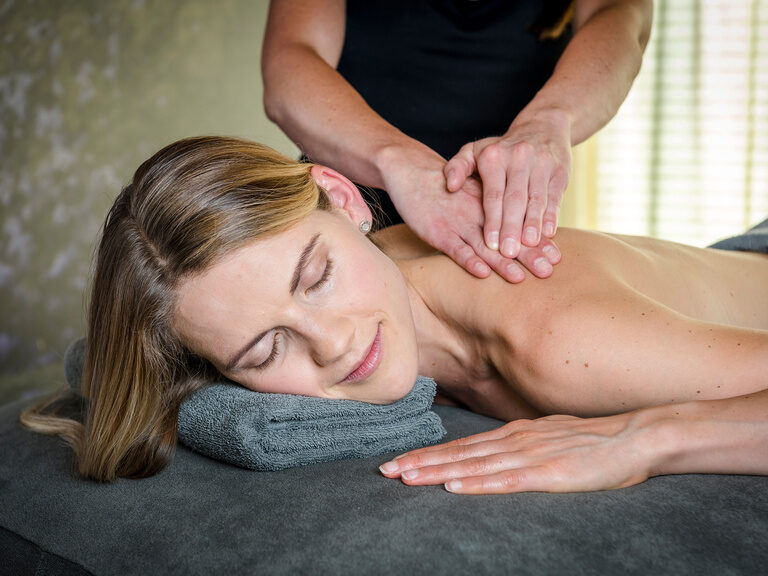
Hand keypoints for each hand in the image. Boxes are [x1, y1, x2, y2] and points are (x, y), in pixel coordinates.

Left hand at [379, 413, 652, 493]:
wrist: (634, 436)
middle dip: (420, 463)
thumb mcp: (547, 438)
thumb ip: (518, 446)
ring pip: (474, 466)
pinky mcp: (549, 474)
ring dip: (438, 473)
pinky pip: (507, 481)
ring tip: (407, 479)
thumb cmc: (592, 442)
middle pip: (459, 454)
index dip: (428, 455)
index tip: (398, 463)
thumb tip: (490, 454)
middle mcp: (514, 442)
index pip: (461, 447)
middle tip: (385, 472)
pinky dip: (478, 484)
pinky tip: (456, 488)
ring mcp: (530, 456)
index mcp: (513, 435)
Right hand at [382, 150, 560, 282]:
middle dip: (528, 255)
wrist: (410, 169)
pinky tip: (483, 273)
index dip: (536, 239)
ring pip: (484, 245)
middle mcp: (477, 213)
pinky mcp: (437, 232)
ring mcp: (457, 223)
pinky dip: (469, 260)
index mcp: (488, 204)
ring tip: (521, 278)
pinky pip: (455, 248)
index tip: (556, 254)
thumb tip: (516, 230)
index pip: (518, 222)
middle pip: (507, 235)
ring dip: (503, 263)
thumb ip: (491, 209)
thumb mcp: (472, 192)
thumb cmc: (443, 184)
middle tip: (548, 271)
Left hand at [444, 109, 571, 257]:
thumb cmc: (500, 149)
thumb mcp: (474, 151)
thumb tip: (450, 187)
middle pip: (515, 199)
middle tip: (508, 253)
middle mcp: (519, 157)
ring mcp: (542, 163)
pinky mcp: (560, 171)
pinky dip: (552, 216)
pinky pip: (555, 196)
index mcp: (494, 156)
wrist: (542, 126)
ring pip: (536, 199)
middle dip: (511, 228)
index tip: (490, 244)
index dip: (493, 220)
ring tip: (529, 246)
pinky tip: (549, 233)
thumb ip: (457, 167)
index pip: (493, 194)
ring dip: (533, 224)